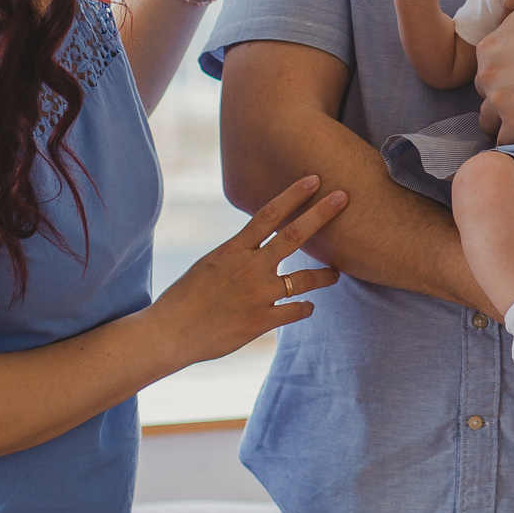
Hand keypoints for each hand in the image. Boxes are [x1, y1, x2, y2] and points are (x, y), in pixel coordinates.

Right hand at [149, 174, 346, 369]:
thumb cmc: (186, 297)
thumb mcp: (210, 264)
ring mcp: (257, 295)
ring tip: (335, 273)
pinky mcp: (260, 321)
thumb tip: (257, 242)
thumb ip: (237, 253)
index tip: (313, 179)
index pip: (268, 214)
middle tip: (344, 197)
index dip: (293, 195)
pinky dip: (304, 308)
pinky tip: (307, 307)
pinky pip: (295, 310)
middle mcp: (249, 268)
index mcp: (233, 250)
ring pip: (303, 279)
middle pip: (294, 235)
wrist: (169, 333)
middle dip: (321, 214)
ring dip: (324, 275)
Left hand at [477, 0, 513, 142]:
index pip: (485, 64)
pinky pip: (504, 140)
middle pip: (484, 91)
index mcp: (488, 47)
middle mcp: (487, 75)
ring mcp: (500, 102)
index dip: (503, 68)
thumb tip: (501, 14)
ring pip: (488, 119)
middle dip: (501, 93)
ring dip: (502, 119)